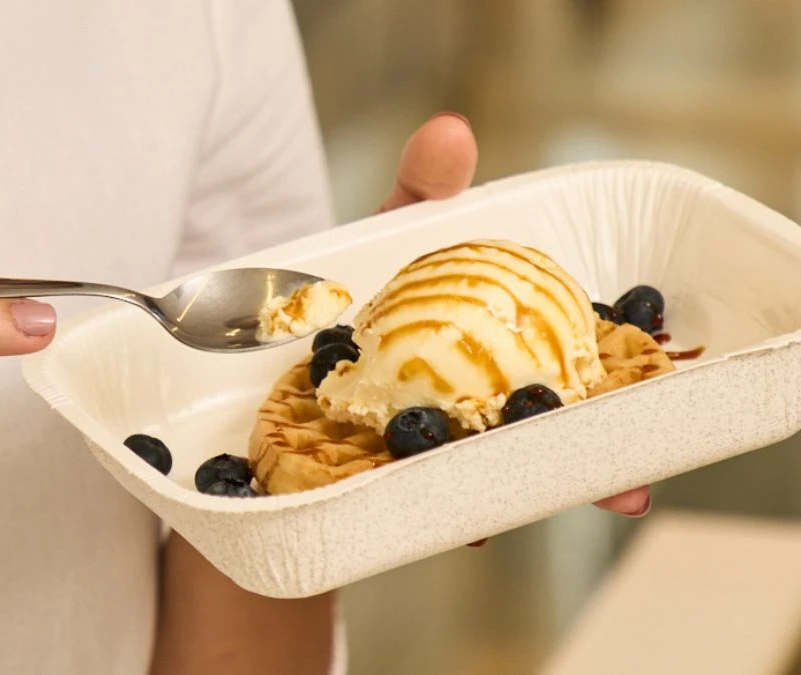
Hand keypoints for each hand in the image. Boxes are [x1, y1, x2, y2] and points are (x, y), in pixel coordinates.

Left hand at [375, 113, 652, 530]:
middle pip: (552, 437)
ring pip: (485, 476)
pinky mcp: (384, 470)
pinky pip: (409, 493)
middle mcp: (488, 395)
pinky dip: (422, 505)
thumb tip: (449, 131)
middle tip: (624, 491)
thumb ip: (426, 186)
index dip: (624, 384)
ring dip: (506, 499)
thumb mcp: (396, 224)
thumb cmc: (365, 269)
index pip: (585, 367)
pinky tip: (436, 519)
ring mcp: (438, 439)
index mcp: (512, 337)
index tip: (658, 390)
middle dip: (592, 467)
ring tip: (511, 519)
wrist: (279, 328)